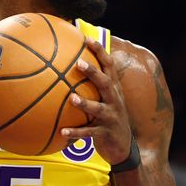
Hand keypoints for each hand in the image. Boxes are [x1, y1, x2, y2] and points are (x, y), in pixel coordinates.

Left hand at [60, 38, 132, 165]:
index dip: (100, 52)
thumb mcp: (104, 100)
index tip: (87, 38)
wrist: (124, 147)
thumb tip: (68, 68)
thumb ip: (91, 85)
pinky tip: (62, 131)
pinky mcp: (105, 133)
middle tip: (78, 63)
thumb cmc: (108, 118)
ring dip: (85, 103)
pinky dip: (75, 132)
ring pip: (98, 108)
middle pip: (105, 83)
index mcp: (113, 90)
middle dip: (93, 72)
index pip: (109, 66)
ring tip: (71, 98)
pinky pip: (89, 133)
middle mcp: (114, 100)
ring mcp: (110, 117)